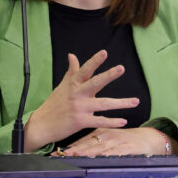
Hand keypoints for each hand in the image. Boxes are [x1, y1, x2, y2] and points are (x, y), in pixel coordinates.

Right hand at [23, 50, 139, 151]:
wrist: (41, 124)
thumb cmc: (54, 104)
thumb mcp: (62, 86)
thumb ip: (71, 71)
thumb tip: (72, 55)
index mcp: (73, 84)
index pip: (85, 70)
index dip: (94, 61)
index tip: (104, 52)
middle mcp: (77, 94)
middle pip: (95, 83)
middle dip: (109, 75)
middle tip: (121, 68)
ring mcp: (79, 108)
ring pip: (103, 104)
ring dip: (121, 103)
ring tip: (136, 101)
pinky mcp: (80, 121)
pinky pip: (99, 121)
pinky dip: (112, 122)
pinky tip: (123, 121)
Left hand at [58, 127, 174, 156]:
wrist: (149, 138)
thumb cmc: (125, 139)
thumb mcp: (108, 138)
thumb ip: (92, 143)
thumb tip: (71, 150)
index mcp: (101, 132)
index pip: (82, 141)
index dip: (70, 148)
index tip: (56, 154)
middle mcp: (108, 136)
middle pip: (89, 145)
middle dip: (75, 151)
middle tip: (63, 155)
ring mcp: (118, 142)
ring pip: (100, 148)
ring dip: (88, 153)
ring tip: (77, 156)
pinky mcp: (129, 148)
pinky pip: (117, 153)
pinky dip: (108, 155)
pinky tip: (101, 158)